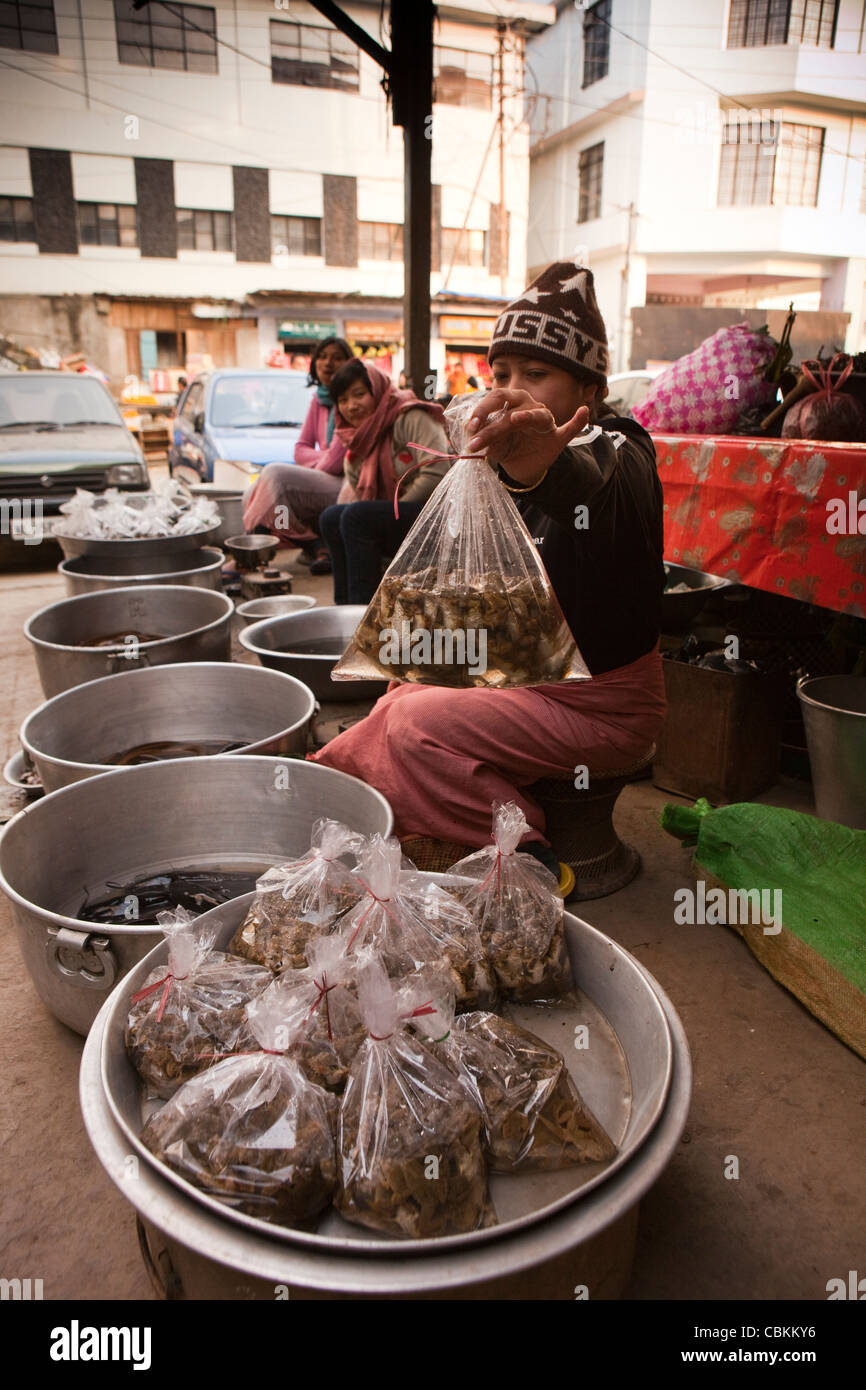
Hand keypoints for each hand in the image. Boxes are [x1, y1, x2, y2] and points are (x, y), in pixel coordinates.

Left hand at [466, 388, 590, 485]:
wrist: (521, 467)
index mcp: (512, 402)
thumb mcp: (493, 444)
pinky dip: (578, 420)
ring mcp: (545, 421)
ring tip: (515, 420)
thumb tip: (473, 435)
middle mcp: (529, 406)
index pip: (497, 398)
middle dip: (493, 419)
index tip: (470, 426)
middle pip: (512, 405)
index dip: (482, 410)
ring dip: (525, 418)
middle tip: (476, 431)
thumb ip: (486, 438)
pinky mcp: (558, 437)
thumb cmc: (507, 447)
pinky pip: (571, 428)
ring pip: (536, 416)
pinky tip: (583, 412)